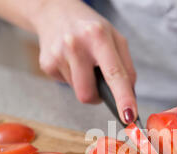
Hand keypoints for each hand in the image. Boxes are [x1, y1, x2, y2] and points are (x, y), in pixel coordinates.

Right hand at [32, 0, 136, 123]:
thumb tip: (129, 97)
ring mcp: (58, 55)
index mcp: (98, 36)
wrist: (55, 12)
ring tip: (82, 63)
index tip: (129, 118)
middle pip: (88, 94)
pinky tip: (70, 61)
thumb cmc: (90, 28)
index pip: (115, 74)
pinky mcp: (46, 64)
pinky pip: (67, 85)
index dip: (123, 98)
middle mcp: (75, 45)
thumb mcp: (114, 38)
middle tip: (98, 80)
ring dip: (85, 84)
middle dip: (97, 96)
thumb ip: (126, 67)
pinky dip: (73, 78)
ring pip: (78, 93)